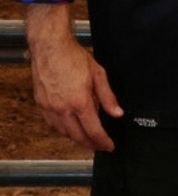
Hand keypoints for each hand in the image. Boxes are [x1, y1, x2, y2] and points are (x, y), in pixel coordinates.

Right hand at [25, 4, 122, 150]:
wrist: (50, 49)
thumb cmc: (74, 58)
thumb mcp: (98, 74)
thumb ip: (108, 96)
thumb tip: (118, 113)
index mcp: (79, 102)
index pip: (93, 130)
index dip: (102, 141)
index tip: (110, 146)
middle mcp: (62, 109)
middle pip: (77, 136)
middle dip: (90, 144)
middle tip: (100, 146)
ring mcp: (49, 109)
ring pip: (64, 133)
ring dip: (76, 138)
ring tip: (88, 138)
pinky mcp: (41, 106)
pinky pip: (53, 125)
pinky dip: (63, 129)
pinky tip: (71, 126)